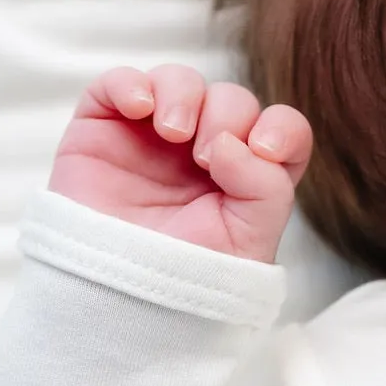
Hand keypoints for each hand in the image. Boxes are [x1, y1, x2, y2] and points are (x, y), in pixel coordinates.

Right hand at [48, 66, 312, 263]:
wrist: (120, 303)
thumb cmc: (187, 277)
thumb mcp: (250, 240)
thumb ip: (265, 188)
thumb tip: (230, 142)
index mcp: (248, 174)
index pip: (281, 127)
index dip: (282, 127)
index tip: (266, 149)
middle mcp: (204, 149)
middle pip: (231, 99)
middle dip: (227, 116)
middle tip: (206, 157)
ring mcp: (152, 138)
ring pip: (179, 82)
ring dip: (183, 95)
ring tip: (172, 133)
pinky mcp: (104, 131)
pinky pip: (116, 85)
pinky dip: (129, 84)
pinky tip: (139, 109)